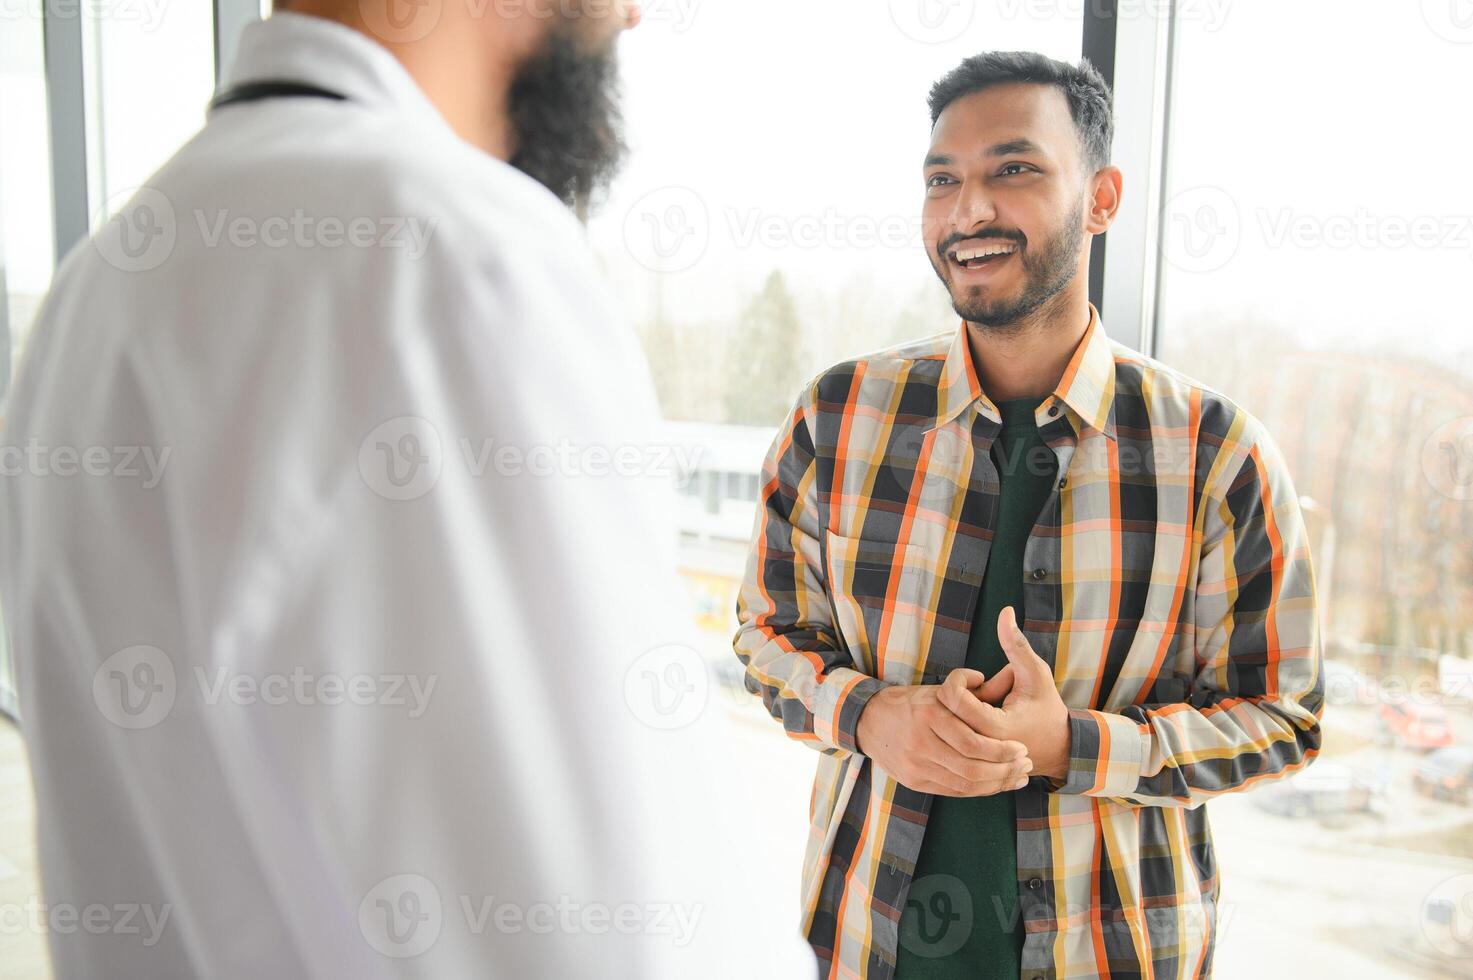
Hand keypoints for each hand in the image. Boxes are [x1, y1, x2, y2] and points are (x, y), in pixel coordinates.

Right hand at [855, 679, 1031, 796]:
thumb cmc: (911, 702)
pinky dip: (977, 790)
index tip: (1022, 749)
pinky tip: (995, 784)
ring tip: (1017, 778)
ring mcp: (915, 765)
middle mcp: (920, 743)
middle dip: (1004, 771)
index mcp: (929, 715)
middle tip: (1025, 766)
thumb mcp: (939, 690)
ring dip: (996, 784)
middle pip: (971, 768)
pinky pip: (952, 791)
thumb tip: (1008, 677)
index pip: (973, 742)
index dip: (1001, 750)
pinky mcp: (913, 781)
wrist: (870, 721)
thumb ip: (972, 690)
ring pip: (964, 785)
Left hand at [937, 606, 1071, 781]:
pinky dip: (956, 721)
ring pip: (943, 726)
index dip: (958, 678)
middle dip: (955, 692)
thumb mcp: (1036, 673)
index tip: (977, 675)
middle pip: (942, 711)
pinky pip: (948, 738)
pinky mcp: (969, 759)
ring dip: (954, 708)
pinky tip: (974, 718)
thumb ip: (1017, 644)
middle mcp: (980, 746)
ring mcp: (973, 756)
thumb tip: (1006, 611)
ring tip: (977, 705)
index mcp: (995, 728)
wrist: (1058, 748)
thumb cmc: (1047, 707)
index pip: (953, 697)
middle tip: (975, 689)